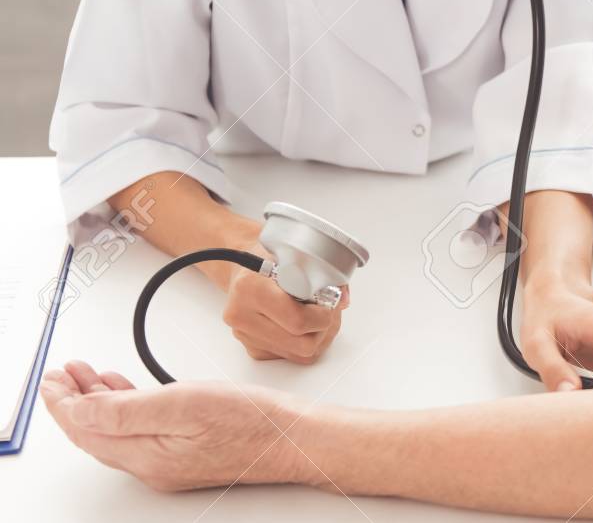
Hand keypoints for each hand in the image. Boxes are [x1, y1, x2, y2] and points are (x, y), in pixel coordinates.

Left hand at [39, 360, 303, 491]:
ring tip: (85, 376)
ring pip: (117, 430)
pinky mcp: (185, 452)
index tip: (52, 379)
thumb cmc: (252, 421)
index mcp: (146, 456)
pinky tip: (126, 391)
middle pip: (97, 432)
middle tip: (62, 374)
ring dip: (97, 401)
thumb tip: (81, 410)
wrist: (294, 439)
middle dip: (74, 401)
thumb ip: (128, 409)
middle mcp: (152, 464)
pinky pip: (139, 430)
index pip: (87, 429)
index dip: (63, 403)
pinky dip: (124, 407)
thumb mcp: (185, 404)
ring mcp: (169, 461)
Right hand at [222, 238, 348, 363]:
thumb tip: (344, 300)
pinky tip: (308, 324)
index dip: (323, 316)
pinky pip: (290, 356)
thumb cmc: (271, 258)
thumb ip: (322, 273)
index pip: (297, 319)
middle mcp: (243, 316)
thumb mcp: (295, 252)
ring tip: (323, 317)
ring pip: (298, 354)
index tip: (332, 305)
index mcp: (252, 288)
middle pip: (300, 344)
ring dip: (318, 338)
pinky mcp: (252, 348)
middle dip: (325, 329)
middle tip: (332, 313)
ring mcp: (245, 335)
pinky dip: (305, 343)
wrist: (243, 268)